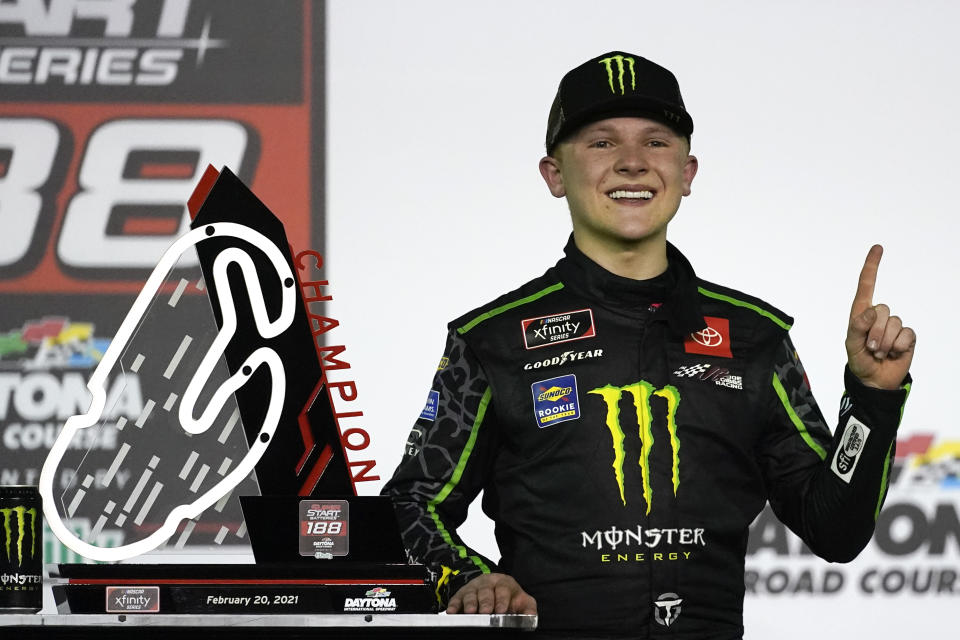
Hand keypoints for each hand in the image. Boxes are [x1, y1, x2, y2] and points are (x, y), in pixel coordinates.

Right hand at [446, 573, 536, 614]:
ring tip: (470, 612)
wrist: (494, 586)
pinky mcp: (461, 594)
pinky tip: (451, 612)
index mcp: (504, 583)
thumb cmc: (509, 597)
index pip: (503, 589)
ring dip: (469, 603)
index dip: (502, 600)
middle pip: (485, 591)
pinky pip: (456, 599)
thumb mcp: (522, 601)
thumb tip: (531, 618)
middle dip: (485, 602)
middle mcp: (487, 583)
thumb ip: (528, 609)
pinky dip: (453, 605)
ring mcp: (473, 588)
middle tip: (485, 612)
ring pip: (470, 594)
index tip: (501, 610)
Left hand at [845, 245, 915, 388]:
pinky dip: (898, 347)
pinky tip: (893, 354)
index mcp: (861, 313)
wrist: (875, 380)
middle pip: (882, 309)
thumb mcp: (851, 345)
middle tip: (870, 348)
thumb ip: (857, 327)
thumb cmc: (859, 360)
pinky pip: (906, 335)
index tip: (878, 248)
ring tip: (879, 352)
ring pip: (893, 324)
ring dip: (885, 342)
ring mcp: (894, 325)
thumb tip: (871, 311)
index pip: (866, 286)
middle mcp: (879, 316)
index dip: (872, 267)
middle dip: (874, 332)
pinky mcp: (907, 336)